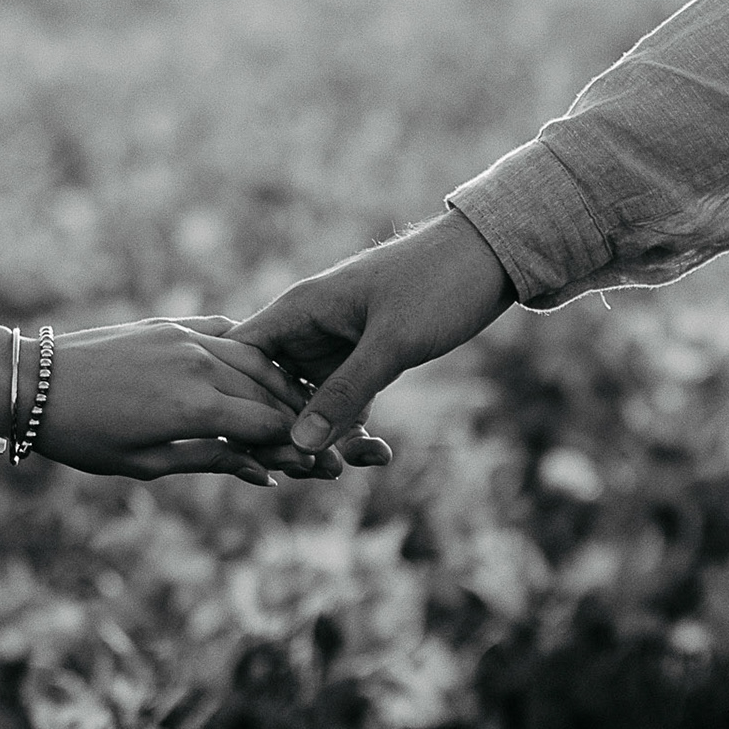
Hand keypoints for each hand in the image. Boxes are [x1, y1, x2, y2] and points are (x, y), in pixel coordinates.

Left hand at [33, 316, 314, 485]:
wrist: (34, 384)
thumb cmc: (83, 436)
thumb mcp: (146, 463)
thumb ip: (210, 461)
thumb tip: (262, 473)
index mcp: (194, 407)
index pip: (268, 424)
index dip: (295, 444)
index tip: (317, 461)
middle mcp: (198, 365)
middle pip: (269, 391)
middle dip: (296, 415)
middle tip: (318, 434)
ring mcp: (185, 338)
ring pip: (254, 359)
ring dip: (280, 383)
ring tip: (295, 406)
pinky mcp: (170, 324)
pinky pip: (226, 333)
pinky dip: (250, 352)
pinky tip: (263, 367)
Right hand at [229, 210, 516, 453]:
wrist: (490, 257)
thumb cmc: (437, 284)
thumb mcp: (391, 342)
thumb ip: (345, 392)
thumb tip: (299, 442)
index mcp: (298, 310)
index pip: (239, 359)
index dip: (239, 404)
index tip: (259, 445)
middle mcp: (306, 329)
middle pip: (267, 392)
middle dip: (284, 435)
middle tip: (316, 470)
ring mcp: (333, 348)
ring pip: (306, 406)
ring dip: (321, 440)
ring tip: (346, 469)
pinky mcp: (362, 362)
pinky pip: (343, 405)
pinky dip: (353, 431)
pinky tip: (380, 454)